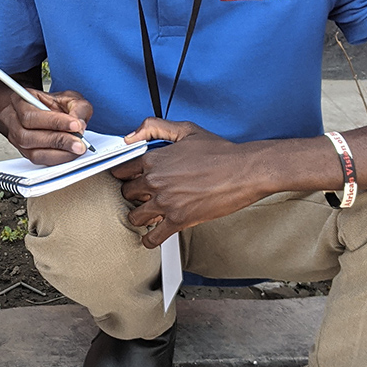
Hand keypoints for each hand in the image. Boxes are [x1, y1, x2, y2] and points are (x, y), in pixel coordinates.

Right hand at [0, 87, 94, 165]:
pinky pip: (39, 162)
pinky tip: (69, 154)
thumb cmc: (53, 103)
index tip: (76, 125)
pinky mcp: (26, 153)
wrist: (44, 110)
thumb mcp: (69, 97)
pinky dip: (57, 159)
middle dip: (57, 140)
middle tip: (79, 142)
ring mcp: (17, 139)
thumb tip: (80, 127)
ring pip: (32, 153)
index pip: (31, 115)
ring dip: (58, 153)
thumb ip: (77, 108)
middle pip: (28, 136)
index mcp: (20, 101)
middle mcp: (13, 121)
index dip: (54, 122)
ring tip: (76, 148)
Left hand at [110, 121, 263, 248]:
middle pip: (126, 193)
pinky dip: (149, 239)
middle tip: (142, 196)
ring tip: (147, 214)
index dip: (124, 175)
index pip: (122, 170)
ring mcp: (166, 202)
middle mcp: (156, 181)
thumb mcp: (186, 130)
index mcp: (154, 159)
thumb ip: (154, 127)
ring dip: (139, 216)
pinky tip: (152, 236)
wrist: (244, 171)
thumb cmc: (220, 152)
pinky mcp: (179, 220)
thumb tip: (131, 136)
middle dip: (132, 195)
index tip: (127, 179)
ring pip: (135, 216)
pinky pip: (153, 237)